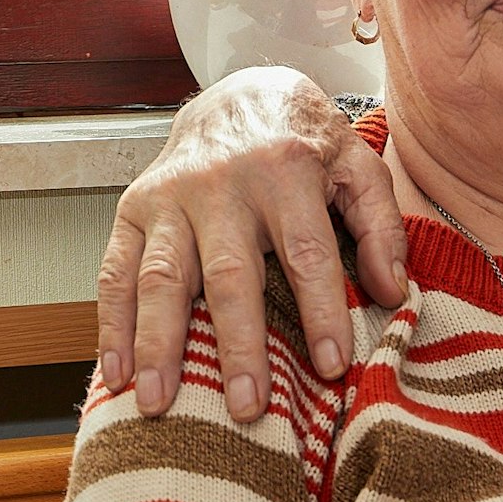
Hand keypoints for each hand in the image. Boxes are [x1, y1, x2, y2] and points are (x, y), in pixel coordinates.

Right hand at [96, 66, 406, 421]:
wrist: (240, 94)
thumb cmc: (306, 142)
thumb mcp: (359, 165)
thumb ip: (381, 226)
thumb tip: (391, 292)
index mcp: (287, 169)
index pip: (307, 252)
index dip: (321, 310)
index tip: (333, 365)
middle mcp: (223, 182)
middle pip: (230, 274)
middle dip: (238, 346)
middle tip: (246, 408)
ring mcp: (171, 196)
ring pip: (161, 276)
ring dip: (159, 344)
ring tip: (160, 403)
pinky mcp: (133, 207)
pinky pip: (115, 270)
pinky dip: (111, 325)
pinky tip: (116, 374)